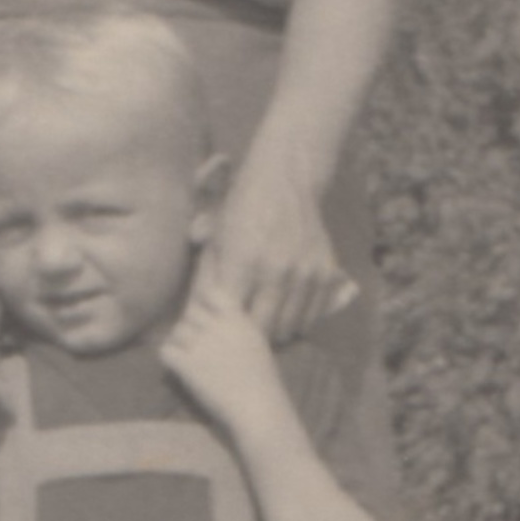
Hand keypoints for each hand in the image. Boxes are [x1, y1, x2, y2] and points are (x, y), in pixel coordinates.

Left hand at [160, 270, 279, 433]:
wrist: (260, 411)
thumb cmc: (264, 385)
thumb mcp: (256, 345)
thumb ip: (237, 330)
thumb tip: (215, 323)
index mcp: (240, 320)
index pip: (212, 292)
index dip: (204, 304)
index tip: (205, 319)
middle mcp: (220, 326)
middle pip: (191, 311)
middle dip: (190, 325)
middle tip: (193, 344)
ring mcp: (203, 344)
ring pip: (176, 331)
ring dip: (179, 343)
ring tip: (188, 360)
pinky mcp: (188, 365)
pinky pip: (165, 352)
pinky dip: (169, 360)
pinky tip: (179, 370)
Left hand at [209, 155, 355, 344]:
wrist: (283, 181)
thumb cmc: (240, 211)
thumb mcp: (216, 240)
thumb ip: (206, 279)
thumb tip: (194, 318)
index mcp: (243, 261)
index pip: (231, 317)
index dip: (223, 330)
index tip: (218, 333)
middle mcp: (277, 269)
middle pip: (262, 329)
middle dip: (249, 338)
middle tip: (240, 338)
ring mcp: (305, 273)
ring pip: (289, 328)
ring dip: (275, 333)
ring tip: (262, 328)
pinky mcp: (325, 273)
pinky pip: (311, 316)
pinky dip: (297, 322)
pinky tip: (284, 315)